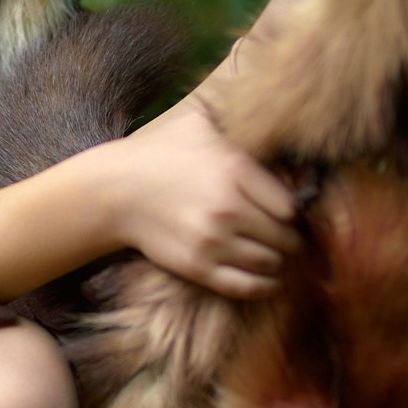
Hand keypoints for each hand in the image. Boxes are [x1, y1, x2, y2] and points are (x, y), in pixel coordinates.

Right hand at [78, 94, 298, 297]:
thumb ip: (240, 123)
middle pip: (286, 237)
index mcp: (234, 170)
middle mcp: (227, 209)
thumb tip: (281, 120)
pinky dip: (264, 285)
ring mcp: (212, 241)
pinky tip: (268, 278)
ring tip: (274, 253)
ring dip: (278, 261)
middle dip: (289, 238)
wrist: (114, 191)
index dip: (294, 211)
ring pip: (270, 263)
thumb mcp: (199, 123)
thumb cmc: (160, 154)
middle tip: (284, 235)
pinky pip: (246, 286)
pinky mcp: (196, 267)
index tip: (287, 210)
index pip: (291, 206)